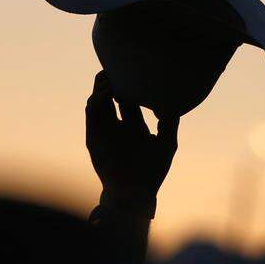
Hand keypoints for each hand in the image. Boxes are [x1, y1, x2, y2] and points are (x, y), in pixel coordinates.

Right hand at [85, 71, 179, 215]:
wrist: (134, 194)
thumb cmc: (152, 171)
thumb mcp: (166, 143)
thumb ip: (170, 122)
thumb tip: (172, 100)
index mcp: (133, 126)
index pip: (129, 100)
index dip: (130, 85)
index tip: (134, 72)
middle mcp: (117, 126)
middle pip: (111, 98)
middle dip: (111, 82)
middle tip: (115, 69)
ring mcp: (104, 132)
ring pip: (99, 103)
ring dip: (100, 89)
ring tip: (107, 78)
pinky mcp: (93, 138)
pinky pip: (91, 116)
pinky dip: (95, 103)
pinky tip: (104, 94)